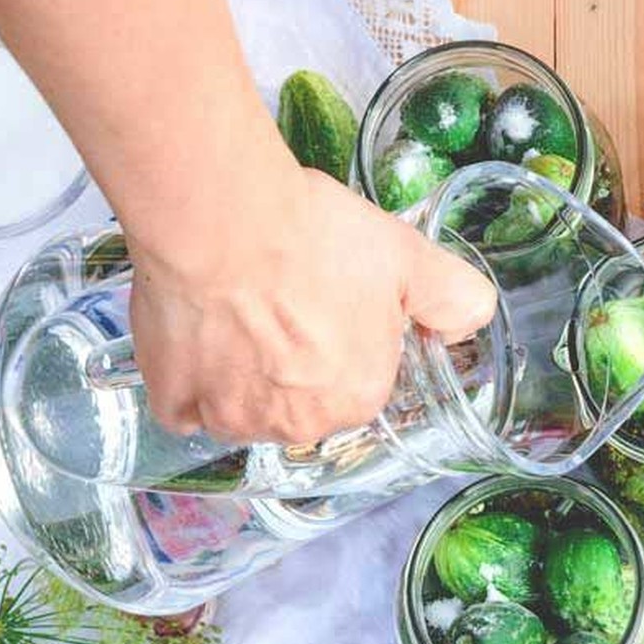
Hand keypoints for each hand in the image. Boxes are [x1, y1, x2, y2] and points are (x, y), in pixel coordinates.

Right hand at [126, 147, 495, 444]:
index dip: (344, 338)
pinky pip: (185, 403)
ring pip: (244, 406)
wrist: (224, 220)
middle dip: (294, 363)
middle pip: (301, 400)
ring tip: (236, 309)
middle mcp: (298, 423)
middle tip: (281, 301)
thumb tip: (470, 319)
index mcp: (358, 396)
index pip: (358, 381)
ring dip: (241, 373)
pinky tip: (197, 334)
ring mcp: (232, 417)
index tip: (327, 300)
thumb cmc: (317, 237)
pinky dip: (188, 379)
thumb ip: (454, 297)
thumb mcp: (410, 258)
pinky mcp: (172, 399)